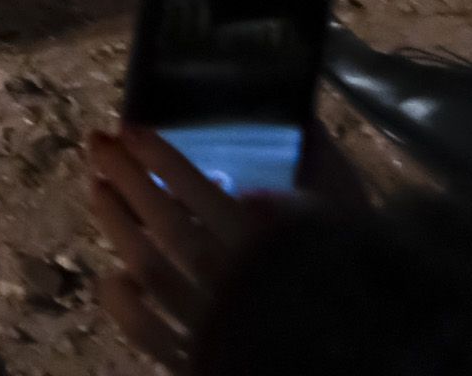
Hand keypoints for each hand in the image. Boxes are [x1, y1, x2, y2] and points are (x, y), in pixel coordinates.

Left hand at [83, 118, 355, 364]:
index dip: (162, 159)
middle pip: (166, 224)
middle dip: (127, 179)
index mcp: (266, 244)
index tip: (133, 129)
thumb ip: (324, 170)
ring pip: (148, 269)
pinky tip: (114, 278)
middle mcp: (230, 282)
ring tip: (98, 188)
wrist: (374, 357)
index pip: (199, 191)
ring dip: (117, 225)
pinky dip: (124, 305)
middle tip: (98, 144)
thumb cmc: (366, 280)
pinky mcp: (199, 361)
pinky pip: (149, 335)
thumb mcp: (352, 218)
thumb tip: (305, 120)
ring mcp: (211, 325)